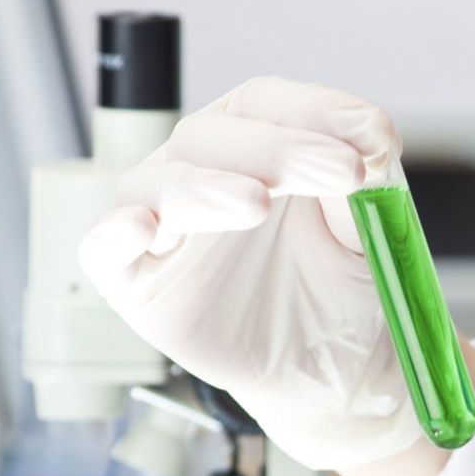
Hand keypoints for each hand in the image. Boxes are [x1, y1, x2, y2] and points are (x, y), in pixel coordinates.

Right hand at [78, 77, 420, 470]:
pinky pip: (103, 250)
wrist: (337, 372)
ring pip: (157, 184)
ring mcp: (164, 228)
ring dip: (205, 187)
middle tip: (344, 173)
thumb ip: (367, 176)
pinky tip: (141, 228)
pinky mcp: (136, 283)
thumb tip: (370, 129)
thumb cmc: (344, 289)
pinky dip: (114, 234)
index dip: (313, 112)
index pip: (263, 103)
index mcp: (253, 147)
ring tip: (256, 202)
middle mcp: (200, 174)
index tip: (371, 140)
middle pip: (211, 136)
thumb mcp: (369, 227)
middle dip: (279, 150)